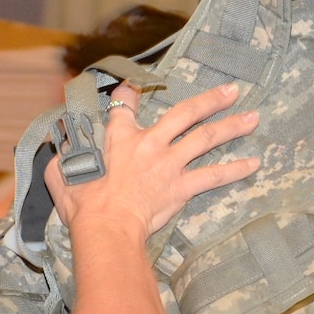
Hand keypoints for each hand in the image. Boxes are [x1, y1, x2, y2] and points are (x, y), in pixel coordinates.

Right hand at [43, 83, 260, 240]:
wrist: (106, 226)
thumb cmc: (82, 204)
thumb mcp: (61, 173)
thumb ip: (63, 158)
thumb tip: (59, 152)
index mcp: (119, 137)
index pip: (124, 106)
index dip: (130, 93)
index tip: (134, 86)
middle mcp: (150, 142)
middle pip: (185, 112)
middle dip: (210, 99)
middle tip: (232, 90)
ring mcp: (169, 163)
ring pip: (206, 138)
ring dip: (232, 126)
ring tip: (253, 117)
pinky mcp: (182, 187)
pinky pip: (214, 176)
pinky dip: (236, 169)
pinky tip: (254, 163)